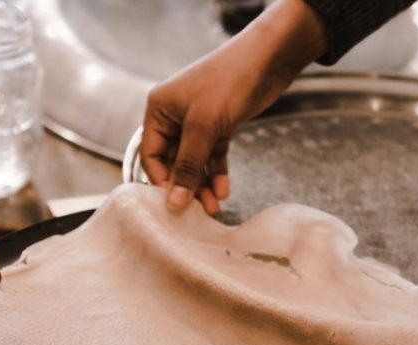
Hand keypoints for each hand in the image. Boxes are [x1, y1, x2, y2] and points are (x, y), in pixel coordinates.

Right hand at [141, 0, 325, 213]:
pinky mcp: (219, 125)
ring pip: (194, 161)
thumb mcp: (203, 127)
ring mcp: (197, 121)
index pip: (151, 155)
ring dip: (203, 183)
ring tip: (215, 205)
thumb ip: (187, 165)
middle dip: (186, 186)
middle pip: (173, 161)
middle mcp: (174, 116)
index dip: (162, 181)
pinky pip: (212, 155)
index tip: (175, 204)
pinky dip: (217, 172)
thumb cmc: (228, 83)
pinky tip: (223, 189)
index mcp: (159, 110)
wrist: (266, 60)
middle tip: (200, 211)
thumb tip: (174, 201)